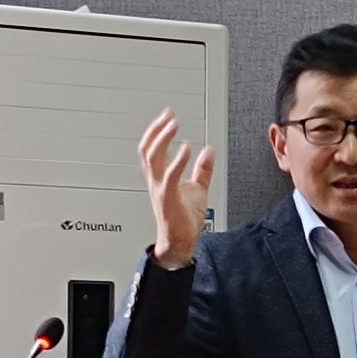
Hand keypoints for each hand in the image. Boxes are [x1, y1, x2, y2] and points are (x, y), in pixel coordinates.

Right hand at [138, 109, 212, 268]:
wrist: (180, 242)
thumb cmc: (185, 219)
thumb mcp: (198, 189)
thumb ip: (203, 170)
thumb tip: (209, 151)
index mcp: (160, 178)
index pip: (151, 148)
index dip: (156, 130)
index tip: (167, 116)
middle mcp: (156, 181)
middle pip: (147, 149)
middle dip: (156, 129)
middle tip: (168, 115)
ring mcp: (160, 189)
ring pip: (153, 158)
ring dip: (162, 139)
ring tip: (173, 125)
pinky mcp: (168, 198)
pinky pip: (170, 176)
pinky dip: (177, 160)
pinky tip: (187, 149)